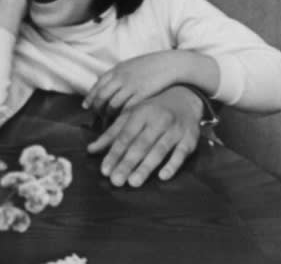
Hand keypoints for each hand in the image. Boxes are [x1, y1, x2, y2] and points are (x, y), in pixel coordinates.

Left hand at [83, 53, 178, 115]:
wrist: (169, 64)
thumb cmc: (150, 65)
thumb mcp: (130, 65)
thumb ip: (118, 73)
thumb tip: (106, 82)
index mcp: (117, 69)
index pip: (98, 85)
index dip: (91, 97)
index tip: (86, 107)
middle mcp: (120, 77)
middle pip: (102, 96)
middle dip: (97, 109)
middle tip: (96, 117)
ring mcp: (130, 86)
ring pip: (113, 104)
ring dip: (108, 115)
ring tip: (107, 123)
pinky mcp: (141, 95)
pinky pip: (127, 108)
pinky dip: (122, 117)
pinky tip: (122, 123)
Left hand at [86, 85, 201, 186]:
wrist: (184, 97)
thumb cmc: (152, 110)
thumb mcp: (131, 116)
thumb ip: (112, 134)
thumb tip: (91, 150)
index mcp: (140, 113)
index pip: (125, 136)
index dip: (114, 153)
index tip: (104, 170)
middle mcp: (157, 120)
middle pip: (140, 144)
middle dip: (127, 163)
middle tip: (115, 181)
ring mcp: (174, 130)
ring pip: (159, 150)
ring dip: (146, 167)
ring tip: (133, 182)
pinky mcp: (189, 140)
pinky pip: (181, 154)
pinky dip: (172, 165)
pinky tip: (162, 177)